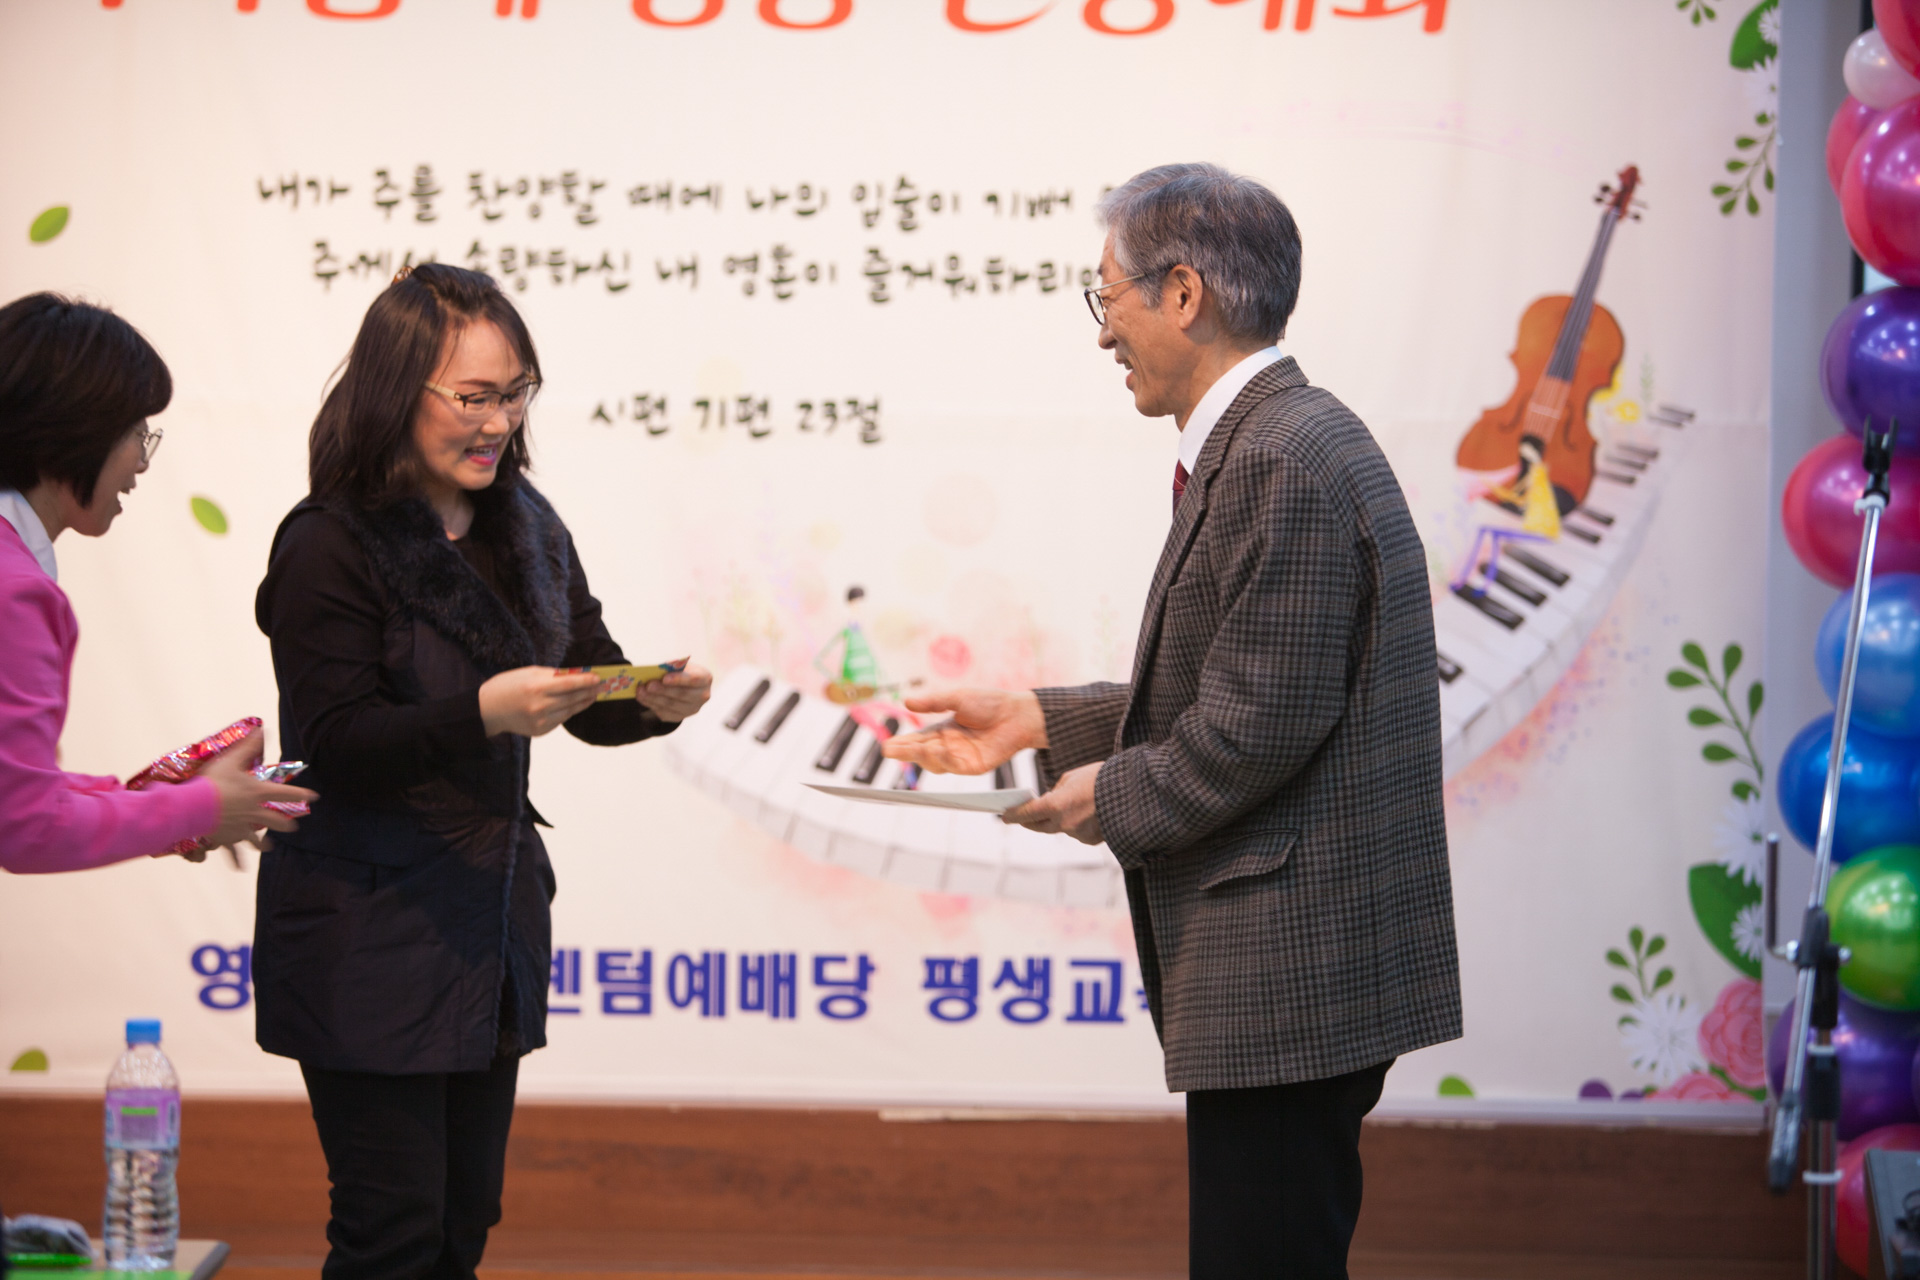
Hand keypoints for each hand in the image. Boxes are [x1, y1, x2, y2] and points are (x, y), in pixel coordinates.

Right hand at [196, 730, 318, 851]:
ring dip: (264, 844)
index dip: (302, 794)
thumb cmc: (214, 782)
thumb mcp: (231, 760)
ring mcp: (242, 829)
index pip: (287, 794)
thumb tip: (262, 728)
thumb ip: (248, 745)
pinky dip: (236, 860)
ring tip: (269, 848)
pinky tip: (240, 868)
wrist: (195, 807)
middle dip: (286, 823)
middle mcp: (255, 813)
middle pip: (276, 821)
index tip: (314, 797)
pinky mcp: (227, 839)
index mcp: (258, 793)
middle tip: (294, 826)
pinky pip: (233, 853)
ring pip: (258, 840)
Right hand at [479, 666, 601, 736]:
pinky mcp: (539, 731)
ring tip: (592, 696)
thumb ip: (552, 675)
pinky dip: (569, 712)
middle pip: (573, 699)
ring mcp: (540, 721)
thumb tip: (575, 675)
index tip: (598, 678)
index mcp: (536, 688)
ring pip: (569, 711)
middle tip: (601, 687)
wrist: (486, 709)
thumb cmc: (508, 686)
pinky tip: (575, 705)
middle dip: (589, 692)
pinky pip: (560, 720)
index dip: (586, 681)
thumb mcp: (529, 673)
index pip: (569, 684)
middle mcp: (540, 706)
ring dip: (583, 703)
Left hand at [635, 659, 712, 722]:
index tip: (664, 678)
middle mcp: (702, 696)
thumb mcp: (680, 666)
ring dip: (653, 698)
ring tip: (640, 690)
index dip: (679, 679)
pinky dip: (651, 704)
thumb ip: (672, 668)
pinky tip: (642, 697)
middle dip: (663, 690)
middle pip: (681, 695)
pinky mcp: (679, 716)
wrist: (685, 686)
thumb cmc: (682, 672)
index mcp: (705, 679)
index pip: (694, 680)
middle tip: (648, 685)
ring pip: (670, 705)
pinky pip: (664, 713)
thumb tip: (656, 671)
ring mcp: (691, 709)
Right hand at [882, 688, 1047, 775]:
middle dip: (905, 753)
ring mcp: (959, 758)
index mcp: (941, 731)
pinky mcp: (973, 766)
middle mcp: (947, 747)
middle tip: (889, 750)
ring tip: (913, 748)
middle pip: (921, 754)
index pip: (917, 740)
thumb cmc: (989, 703)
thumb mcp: (957, 698)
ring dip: (922, 756)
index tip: (887, 745)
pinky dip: (944, 759)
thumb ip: (933, 702)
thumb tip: (906, 701)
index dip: (902, 744)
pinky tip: (937, 750)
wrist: (1016, 713)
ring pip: (934, 763)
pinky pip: (954, 767)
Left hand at [1002, 762, 1102, 844]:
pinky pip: (1078, 831)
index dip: (1013, 815)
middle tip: (1021, 817)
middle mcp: (1065, 824)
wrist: (1135, 792)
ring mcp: (1078, 834)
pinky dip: (1078, 823)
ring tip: (1064, 806)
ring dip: (1058, 819)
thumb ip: (1057, 790)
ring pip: (1061, 828)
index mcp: (1056, 805)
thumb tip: (1051, 799)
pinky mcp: (1092, 839)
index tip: (1004, 816)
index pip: (1027, 813)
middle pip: (1039, 826)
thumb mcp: (1073, 777)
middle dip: (1029, 821)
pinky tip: (1087, 812)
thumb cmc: (1103, 778)